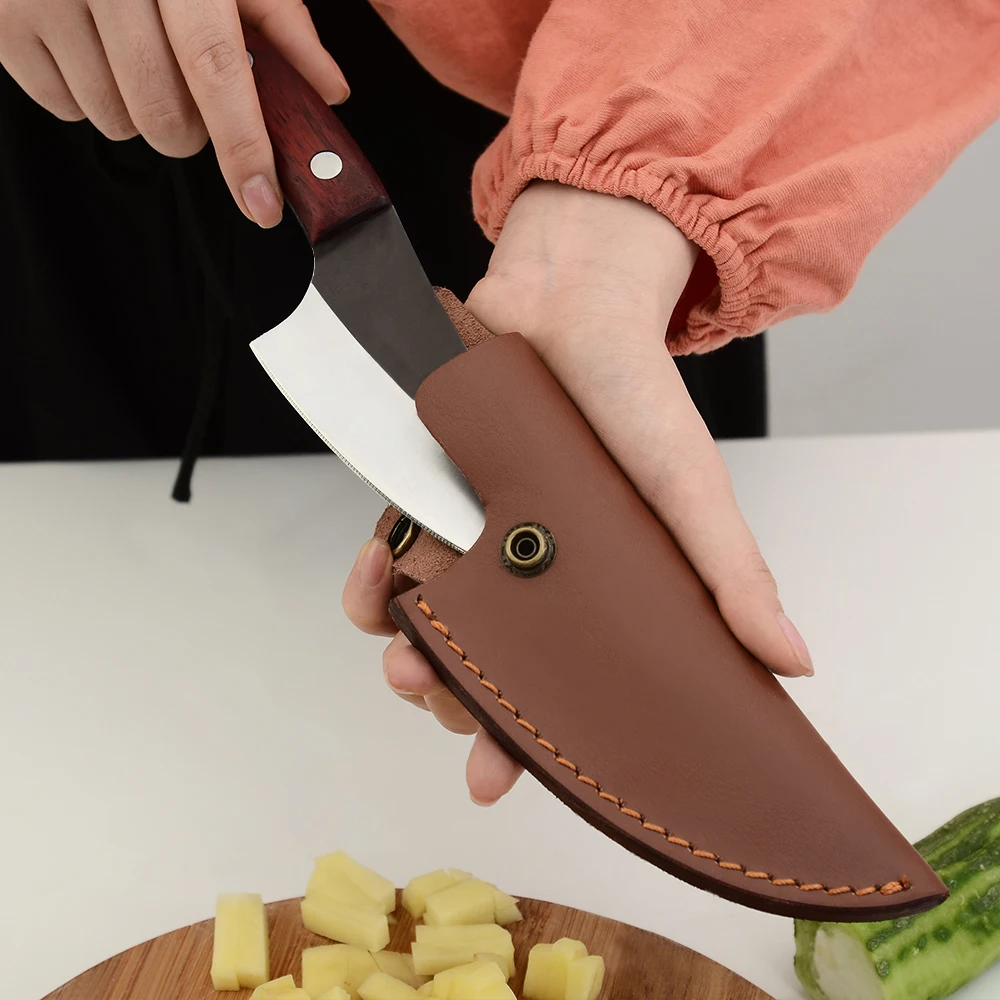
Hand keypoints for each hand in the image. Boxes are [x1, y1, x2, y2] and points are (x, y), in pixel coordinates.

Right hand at [0, 0, 346, 226]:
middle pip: (164, 116)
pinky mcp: (2, 19)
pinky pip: (64, 109)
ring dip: (139, 112)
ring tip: (136, 54)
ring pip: (116, 122)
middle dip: (192, 130)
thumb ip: (281, 20)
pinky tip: (93, 48)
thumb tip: (328, 90)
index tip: (262, 204)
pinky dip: (89, 96)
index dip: (243, 146)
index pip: (217, 68)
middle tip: (192, 91)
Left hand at [343, 182, 813, 804]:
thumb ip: (731, 573)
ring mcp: (472, 546)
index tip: (493, 783)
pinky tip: (384, 564)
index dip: (524, 747)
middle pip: (479, 677)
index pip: (558, 692)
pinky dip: (372, 582)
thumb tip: (791, 663)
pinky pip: (384, 570)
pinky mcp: (426, 504)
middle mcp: (528, 582)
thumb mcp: (690, 491)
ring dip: (405, 658)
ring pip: (423, 637)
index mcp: (592, 596)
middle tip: (441, 710)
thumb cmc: (636, 400)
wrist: (567, 307)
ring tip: (406, 661)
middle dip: (449, 708)